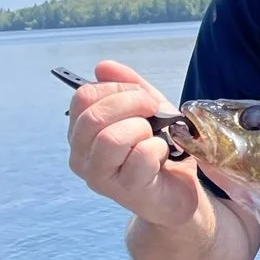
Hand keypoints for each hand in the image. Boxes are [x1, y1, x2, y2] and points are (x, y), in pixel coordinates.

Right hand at [67, 59, 201, 228]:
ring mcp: (100, 177)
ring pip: (110, 138)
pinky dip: (158, 149)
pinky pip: (140, 157)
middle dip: (132, 104)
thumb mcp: (148, 112)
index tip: (143, 96)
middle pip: (94, 116)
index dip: (117, 89)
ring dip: (143, 129)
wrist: (178, 192)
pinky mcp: (125, 191)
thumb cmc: (159, 151)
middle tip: (154, 110)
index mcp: (81, 133)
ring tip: (156, 137)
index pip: (83, 97)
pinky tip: (162, 155)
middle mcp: (81, 156)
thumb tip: (103, 66)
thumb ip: (128, 88)